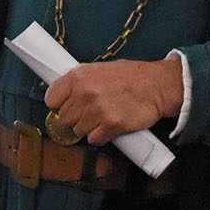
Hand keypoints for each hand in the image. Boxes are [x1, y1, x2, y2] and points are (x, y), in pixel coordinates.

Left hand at [43, 57, 182, 144]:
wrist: (157, 85)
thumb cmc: (131, 77)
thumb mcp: (100, 69)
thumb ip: (80, 82)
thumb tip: (64, 95)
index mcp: (79, 76)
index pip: (51, 99)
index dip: (59, 106)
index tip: (65, 107)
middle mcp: (85, 92)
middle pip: (63, 118)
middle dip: (75, 118)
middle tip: (89, 113)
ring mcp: (97, 110)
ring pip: (78, 131)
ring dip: (89, 128)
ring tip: (102, 117)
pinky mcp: (110, 125)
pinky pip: (94, 139)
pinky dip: (100, 136)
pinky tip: (109, 126)